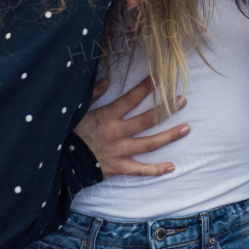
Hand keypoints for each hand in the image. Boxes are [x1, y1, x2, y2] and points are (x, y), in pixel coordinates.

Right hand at [74, 76, 189, 177]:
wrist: (62, 163)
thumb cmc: (70, 134)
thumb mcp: (78, 111)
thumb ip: (93, 94)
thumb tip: (108, 80)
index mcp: (107, 116)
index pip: (131, 98)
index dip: (147, 87)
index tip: (160, 77)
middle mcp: (117, 133)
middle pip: (147, 119)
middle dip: (166, 109)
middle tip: (183, 100)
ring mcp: (120, 151)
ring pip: (149, 144)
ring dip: (169, 136)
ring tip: (186, 128)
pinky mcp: (119, 167)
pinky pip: (140, 170)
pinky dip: (156, 170)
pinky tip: (171, 167)